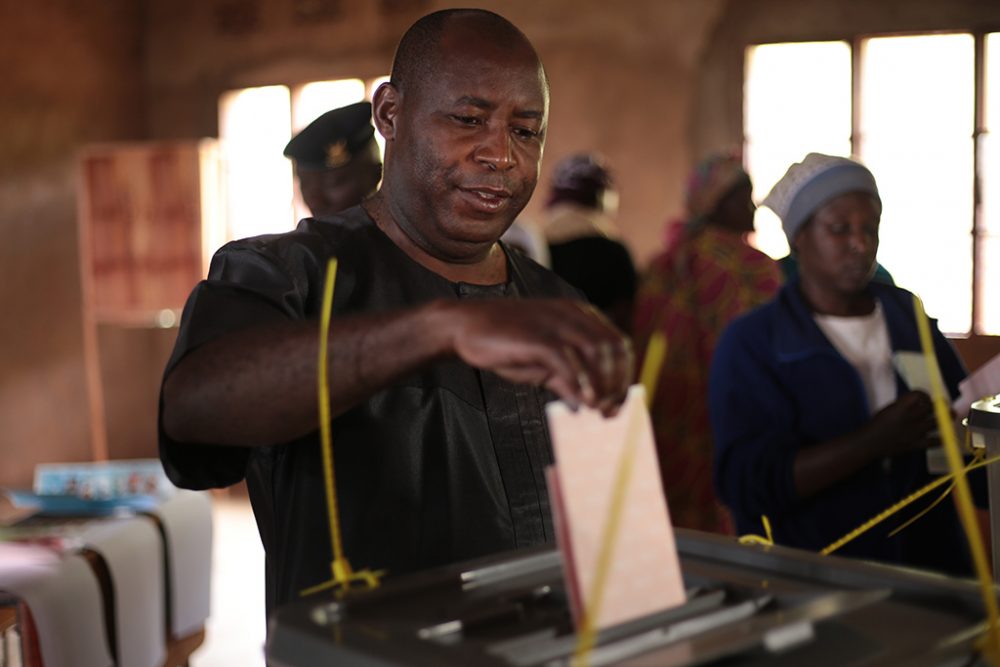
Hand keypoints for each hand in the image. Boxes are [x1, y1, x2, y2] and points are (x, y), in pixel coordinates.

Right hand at [445, 299, 632, 414]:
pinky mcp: (537, 335)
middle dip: (616, 383)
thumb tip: (586, 404)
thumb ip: (565, 378)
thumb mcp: (541, 363)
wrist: (464, 325)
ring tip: (596, 409)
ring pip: (596, 352)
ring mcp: (555, 322)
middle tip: (608, 412)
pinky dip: (578, 382)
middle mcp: (572, 314)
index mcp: (578, 315)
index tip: (617, 404)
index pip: (617, 344)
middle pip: (612, 348)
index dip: (623, 376)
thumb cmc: (504, 343)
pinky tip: (579, 402)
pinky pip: (567, 360)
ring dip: (601, 385)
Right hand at [868, 390, 940, 455]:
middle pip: (933, 407)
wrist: (870, 442)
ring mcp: (915, 431)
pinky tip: (944, 436)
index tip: (925, 397)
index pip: (920, 395)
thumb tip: (919, 403)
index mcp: (901, 406)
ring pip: (939, 422)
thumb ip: (904, 405)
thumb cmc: (876, 424)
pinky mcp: (917, 444)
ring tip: (951, 415)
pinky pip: (936, 441)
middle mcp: (911, 417)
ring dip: (947, 417)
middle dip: (939, 405)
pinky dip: (942, 438)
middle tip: (943, 405)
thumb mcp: (889, 409)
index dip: (925, 395)